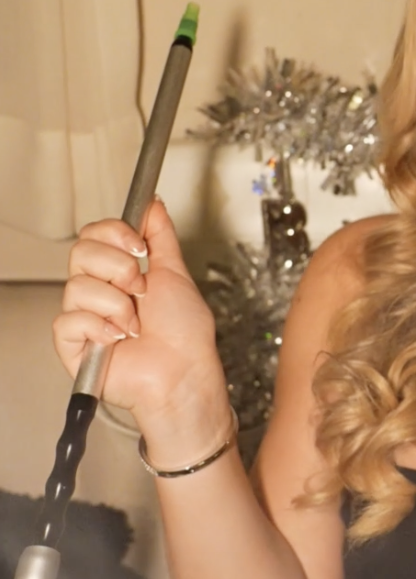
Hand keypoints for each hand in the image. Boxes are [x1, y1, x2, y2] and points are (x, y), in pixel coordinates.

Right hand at [54, 199, 224, 427]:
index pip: (92, 235)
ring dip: (116, 305)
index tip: (140, 248)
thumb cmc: (184, 335)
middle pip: (79, 253)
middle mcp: (97, 292)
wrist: (184, 373)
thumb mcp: (175, 272)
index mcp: (116, 273)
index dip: (114, 233)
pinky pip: (67, 321)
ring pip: (76, 287)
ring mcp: (83, 319)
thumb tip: (152, 204)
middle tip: (140, 290)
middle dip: (118, 268)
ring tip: (135, 325)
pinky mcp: (73, 347)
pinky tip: (117, 340)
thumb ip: (160, 236)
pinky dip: (98, 328)